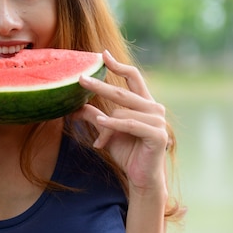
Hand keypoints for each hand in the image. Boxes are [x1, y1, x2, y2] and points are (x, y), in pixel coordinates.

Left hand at [74, 50, 168, 196]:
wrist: (141, 178)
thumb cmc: (127, 152)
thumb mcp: (106, 131)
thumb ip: (94, 116)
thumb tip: (74, 108)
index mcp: (144, 103)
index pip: (133, 77)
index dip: (118, 65)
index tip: (103, 55)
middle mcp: (154, 109)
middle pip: (123, 91)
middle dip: (100, 85)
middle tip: (80, 79)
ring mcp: (158, 121)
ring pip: (122, 112)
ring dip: (105, 124)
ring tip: (97, 132)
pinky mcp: (158, 135)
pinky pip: (129, 125)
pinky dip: (114, 125)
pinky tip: (101, 122)